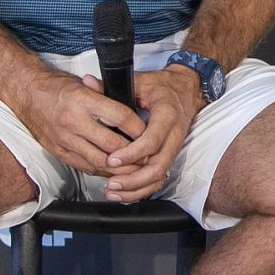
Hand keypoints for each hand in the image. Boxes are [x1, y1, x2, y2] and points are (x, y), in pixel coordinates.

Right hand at [17, 69, 148, 180]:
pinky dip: (103, 170)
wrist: (25, 93)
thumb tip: (132, 111)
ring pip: (100, 161)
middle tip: (148, 155)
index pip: (121, 117)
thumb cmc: (56, 86)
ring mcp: (65, 139)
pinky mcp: (59, 152)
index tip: (149, 132)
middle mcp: (74, 122)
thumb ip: (107, 97)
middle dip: (134, 153)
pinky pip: (86, 167)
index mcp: (83, 100)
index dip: (139, 128)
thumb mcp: (84, 84)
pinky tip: (114, 170)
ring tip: (136, 167)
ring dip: (121, 168)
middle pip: (113, 145)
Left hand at [91, 66, 204, 200]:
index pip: (152, 141)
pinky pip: (159, 178)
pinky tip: (125, 193)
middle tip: (111, 183)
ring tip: (114, 192)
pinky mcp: (170, 155)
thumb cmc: (163, 86)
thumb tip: (88, 83)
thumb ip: (113, 85)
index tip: (112, 159)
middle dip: (133, 179)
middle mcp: (174, 135)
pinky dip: (142, 189)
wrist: (186, 89)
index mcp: (167, 115)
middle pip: (158, 166)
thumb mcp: (140, 81)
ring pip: (159, 176)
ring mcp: (174, 147)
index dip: (132, 153)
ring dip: (137, 188)